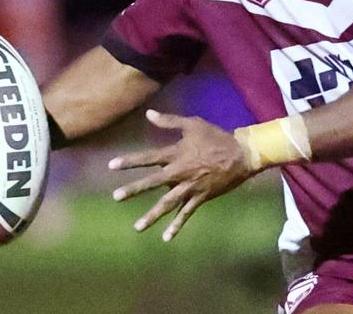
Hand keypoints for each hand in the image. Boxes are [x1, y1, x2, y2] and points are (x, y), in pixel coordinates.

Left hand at [108, 110, 253, 240]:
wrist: (241, 155)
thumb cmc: (216, 137)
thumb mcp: (193, 124)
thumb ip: (170, 121)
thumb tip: (148, 114)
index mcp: (176, 154)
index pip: (148, 158)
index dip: (130, 161)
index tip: (111, 166)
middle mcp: (180, 172)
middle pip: (153, 183)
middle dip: (134, 189)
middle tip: (116, 197)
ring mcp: (190, 187)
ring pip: (168, 203)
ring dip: (152, 215)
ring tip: (137, 227)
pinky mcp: (200, 197)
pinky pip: (186, 213)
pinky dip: (177, 225)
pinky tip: (166, 237)